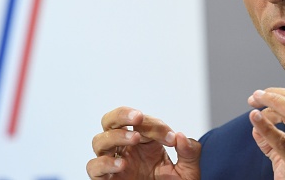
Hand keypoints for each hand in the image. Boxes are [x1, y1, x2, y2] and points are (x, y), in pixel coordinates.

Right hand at [86, 106, 200, 178]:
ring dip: (116, 136)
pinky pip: (94, 168)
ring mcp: (114, 163)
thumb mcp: (188, 171)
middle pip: (110, 121)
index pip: (142, 122)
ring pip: (99, 141)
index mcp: (143, 141)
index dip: (156, 125)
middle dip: (122, 114)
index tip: (171, 138)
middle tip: (138, 117)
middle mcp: (125, 149)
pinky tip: (122, 164)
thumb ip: (190, 152)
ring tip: (136, 139)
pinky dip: (104, 163)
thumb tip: (181, 136)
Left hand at [248, 88, 284, 179]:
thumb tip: (257, 125)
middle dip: (275, 93)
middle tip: (256, 96)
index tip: (261, 97)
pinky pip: (283, 142)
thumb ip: (272, 141)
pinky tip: (255, 118)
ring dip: (272, 102)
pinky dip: (267, 127)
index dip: (278, 95)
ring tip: (255, 102)